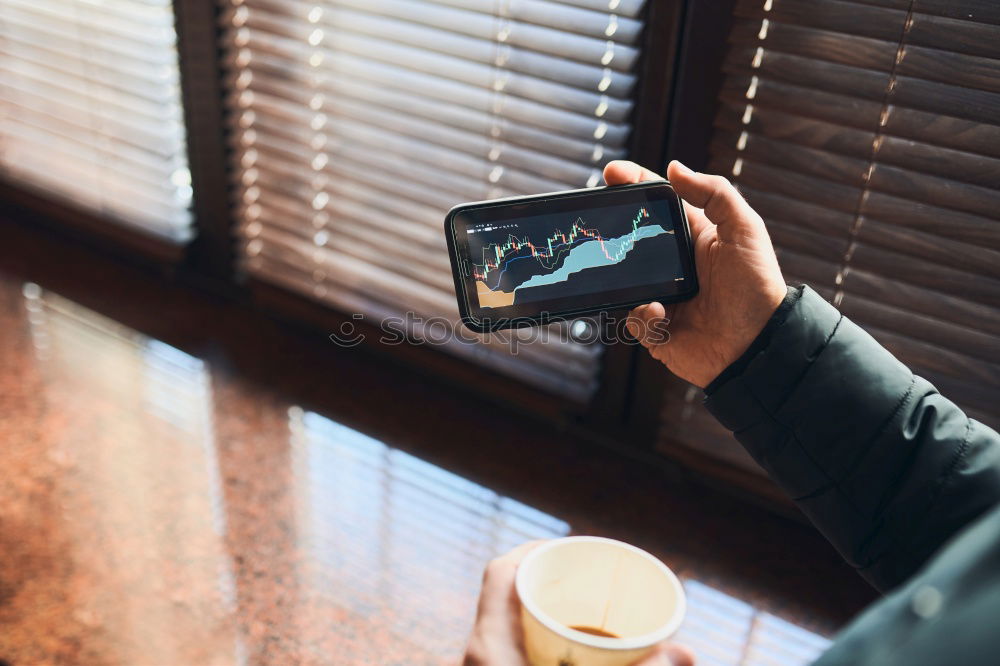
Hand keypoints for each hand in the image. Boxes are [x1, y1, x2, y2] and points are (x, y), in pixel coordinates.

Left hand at [463, 542, 694, 665]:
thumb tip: (688, 653)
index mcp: (485, 647)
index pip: (502, 573)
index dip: (535, 550)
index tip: (572, 548)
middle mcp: (476, 658)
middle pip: (508, 600)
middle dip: (551, 588)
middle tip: (591, 585)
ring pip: (509, 632)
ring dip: (548, 621)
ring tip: (588, 618)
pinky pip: (511, 657)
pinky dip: (542, 650)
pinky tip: (572, 658)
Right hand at [605, 160, 785, 387]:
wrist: (757, 345)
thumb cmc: (757, 287)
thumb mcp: (745, 229)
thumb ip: (714, 193)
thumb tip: (674, 167)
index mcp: (692, 237)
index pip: (657, 203)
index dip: (634, 183)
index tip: (611, 172)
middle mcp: (673, 265)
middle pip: (631, 240)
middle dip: (615, 233)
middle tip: (603, 225)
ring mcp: (662, 296)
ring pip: (623, 281)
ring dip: (628, 281)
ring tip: (650, 288)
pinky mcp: (656, 328)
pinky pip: (632, 318)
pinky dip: (643, 316)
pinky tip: (663, 316)